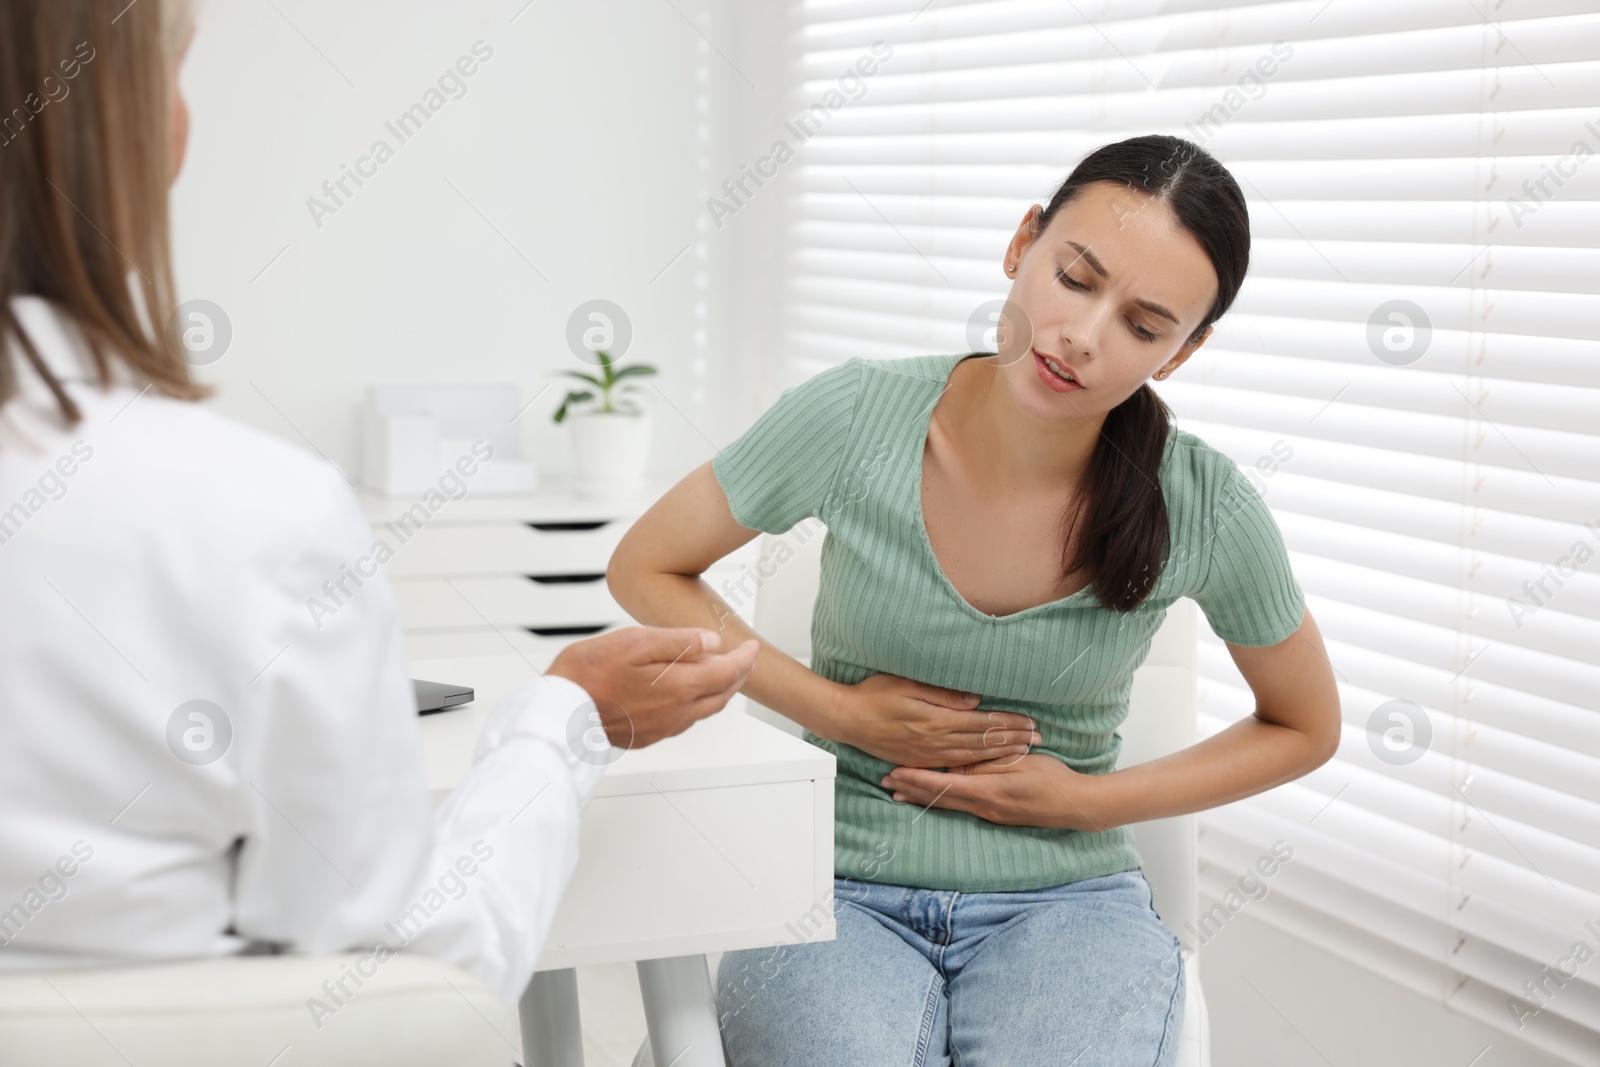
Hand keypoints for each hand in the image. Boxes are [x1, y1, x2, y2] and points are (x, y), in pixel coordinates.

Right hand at [548, 627, 758, 748]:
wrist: (558, 711)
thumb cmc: (589, 673)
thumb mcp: (636, 640)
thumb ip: (679, 642)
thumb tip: (712, 642)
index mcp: (679, 687)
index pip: (727, 672)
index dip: (744, 658)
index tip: (751, 647)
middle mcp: (676, 713)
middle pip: (721, 695)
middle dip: (737, 676)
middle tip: (742, 660)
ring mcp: (661, 728)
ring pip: (703, 711)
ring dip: (717, 691)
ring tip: (718, 673)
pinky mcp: (645, 737)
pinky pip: (681, 721)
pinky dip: (693, 704)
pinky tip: (684, 694)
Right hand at [824, 673, 1041, 768]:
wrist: (847, 719)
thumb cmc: (874, 695)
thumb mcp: (907, 684)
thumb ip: (943, 694)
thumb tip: (975, 700)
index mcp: (935, 721)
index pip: (981, 723)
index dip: (1008, 724)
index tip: (1031, 723)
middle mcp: (935, 742)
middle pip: (982, 742)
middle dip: (1013, 740)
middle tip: (1039, 738)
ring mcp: (927, 754)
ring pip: (973, 757)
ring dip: (1000, 753)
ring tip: (1023, 751)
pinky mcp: (919, 760)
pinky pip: (955, 766)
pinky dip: (978, 765)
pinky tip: (990, 763)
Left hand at [879, 753, 1104, 830]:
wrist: (1075, 805)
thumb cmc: (1050, 778)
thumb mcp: (1017, 763)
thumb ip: (985, 762)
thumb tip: (955, 764)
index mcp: (987, 791)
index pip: (942, 785)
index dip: (916, 778)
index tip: (894, 772)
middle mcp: (983, 807)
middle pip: (939, 799)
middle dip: (911, 789)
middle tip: (885, 781)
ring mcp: (990, 815)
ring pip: (948, 805)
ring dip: (923, 797)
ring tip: (899, 792)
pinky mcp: (996, 815)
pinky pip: (961, 807)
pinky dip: (941, 800)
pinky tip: (933, 798)